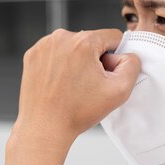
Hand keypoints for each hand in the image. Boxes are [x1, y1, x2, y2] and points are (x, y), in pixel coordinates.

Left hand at [12, 28, 140, 162]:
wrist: (45, 127)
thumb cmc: (77, 112)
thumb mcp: (119, 91)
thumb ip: (132, 65)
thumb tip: (127, 55)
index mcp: (83, 42)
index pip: (112, 37)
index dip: (114, 58)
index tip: (104, 76)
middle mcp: (61, 38)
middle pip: (91, 41)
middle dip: (94, 59)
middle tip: (87, 85)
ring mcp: (44, 46)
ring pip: (72, 46)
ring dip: (76, 61)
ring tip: (71, 86)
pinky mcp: (32, 55)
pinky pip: (55, 52)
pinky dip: (59, 64)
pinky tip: (59, 84)